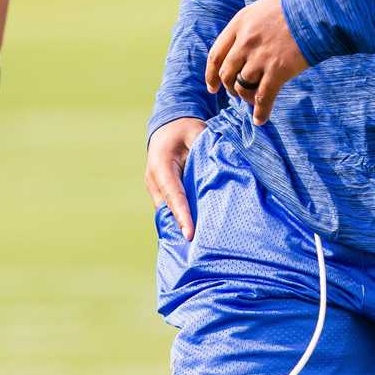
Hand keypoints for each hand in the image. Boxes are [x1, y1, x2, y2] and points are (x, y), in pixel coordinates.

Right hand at [145, 117, 205, 240]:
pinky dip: (179, 220)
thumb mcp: (197, 133)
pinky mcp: (159, 193)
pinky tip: (193, 235)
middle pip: (168, 209)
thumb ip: (206, 150)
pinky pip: (169, 210)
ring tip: (196, 248)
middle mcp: (154, 180)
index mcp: (161, 165)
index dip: (182, 215)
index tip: (189, 234)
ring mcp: (154, 188)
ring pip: (167, 212)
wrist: (168, 126)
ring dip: (179, 226)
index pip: (174, 194)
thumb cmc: (184, 129)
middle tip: (196, 249)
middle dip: (180, 227)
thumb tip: (221, 168)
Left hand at [205, 0, 307, 125]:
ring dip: (245, 97)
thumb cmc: (291, 8)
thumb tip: (241, 45)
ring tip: (251, 101)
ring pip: (242, 86)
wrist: (315, 11)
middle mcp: (245, 42)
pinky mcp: (278, 71)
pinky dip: (260, 112)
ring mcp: (260, 57)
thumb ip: (248, 27)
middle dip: (229, 87)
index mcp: (239, 24)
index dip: (211, 74)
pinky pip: (263, 98)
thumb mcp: (260, 10)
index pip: (216, 55)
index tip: (212, 86)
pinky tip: (260, 120)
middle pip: (226, 73)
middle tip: (235, 93)